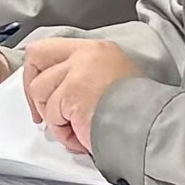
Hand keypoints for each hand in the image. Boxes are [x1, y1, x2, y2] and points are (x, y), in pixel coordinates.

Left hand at [15, 37, 138, 146]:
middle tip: (42, 113)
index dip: (39, 72)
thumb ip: (85, 77)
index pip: (51, 48)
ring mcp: (78, 72)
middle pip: (36, 56)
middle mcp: (86, 54)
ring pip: (41, 91)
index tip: (43, 95)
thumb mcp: (113, 80)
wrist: (151, 126)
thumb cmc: (139, 113)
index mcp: (97, 49)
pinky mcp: (73, 93)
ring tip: (77, 129)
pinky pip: (52, 115)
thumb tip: (61, 93)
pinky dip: (63, 132)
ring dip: (54, 117)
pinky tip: (82, 137)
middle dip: (33, 88)